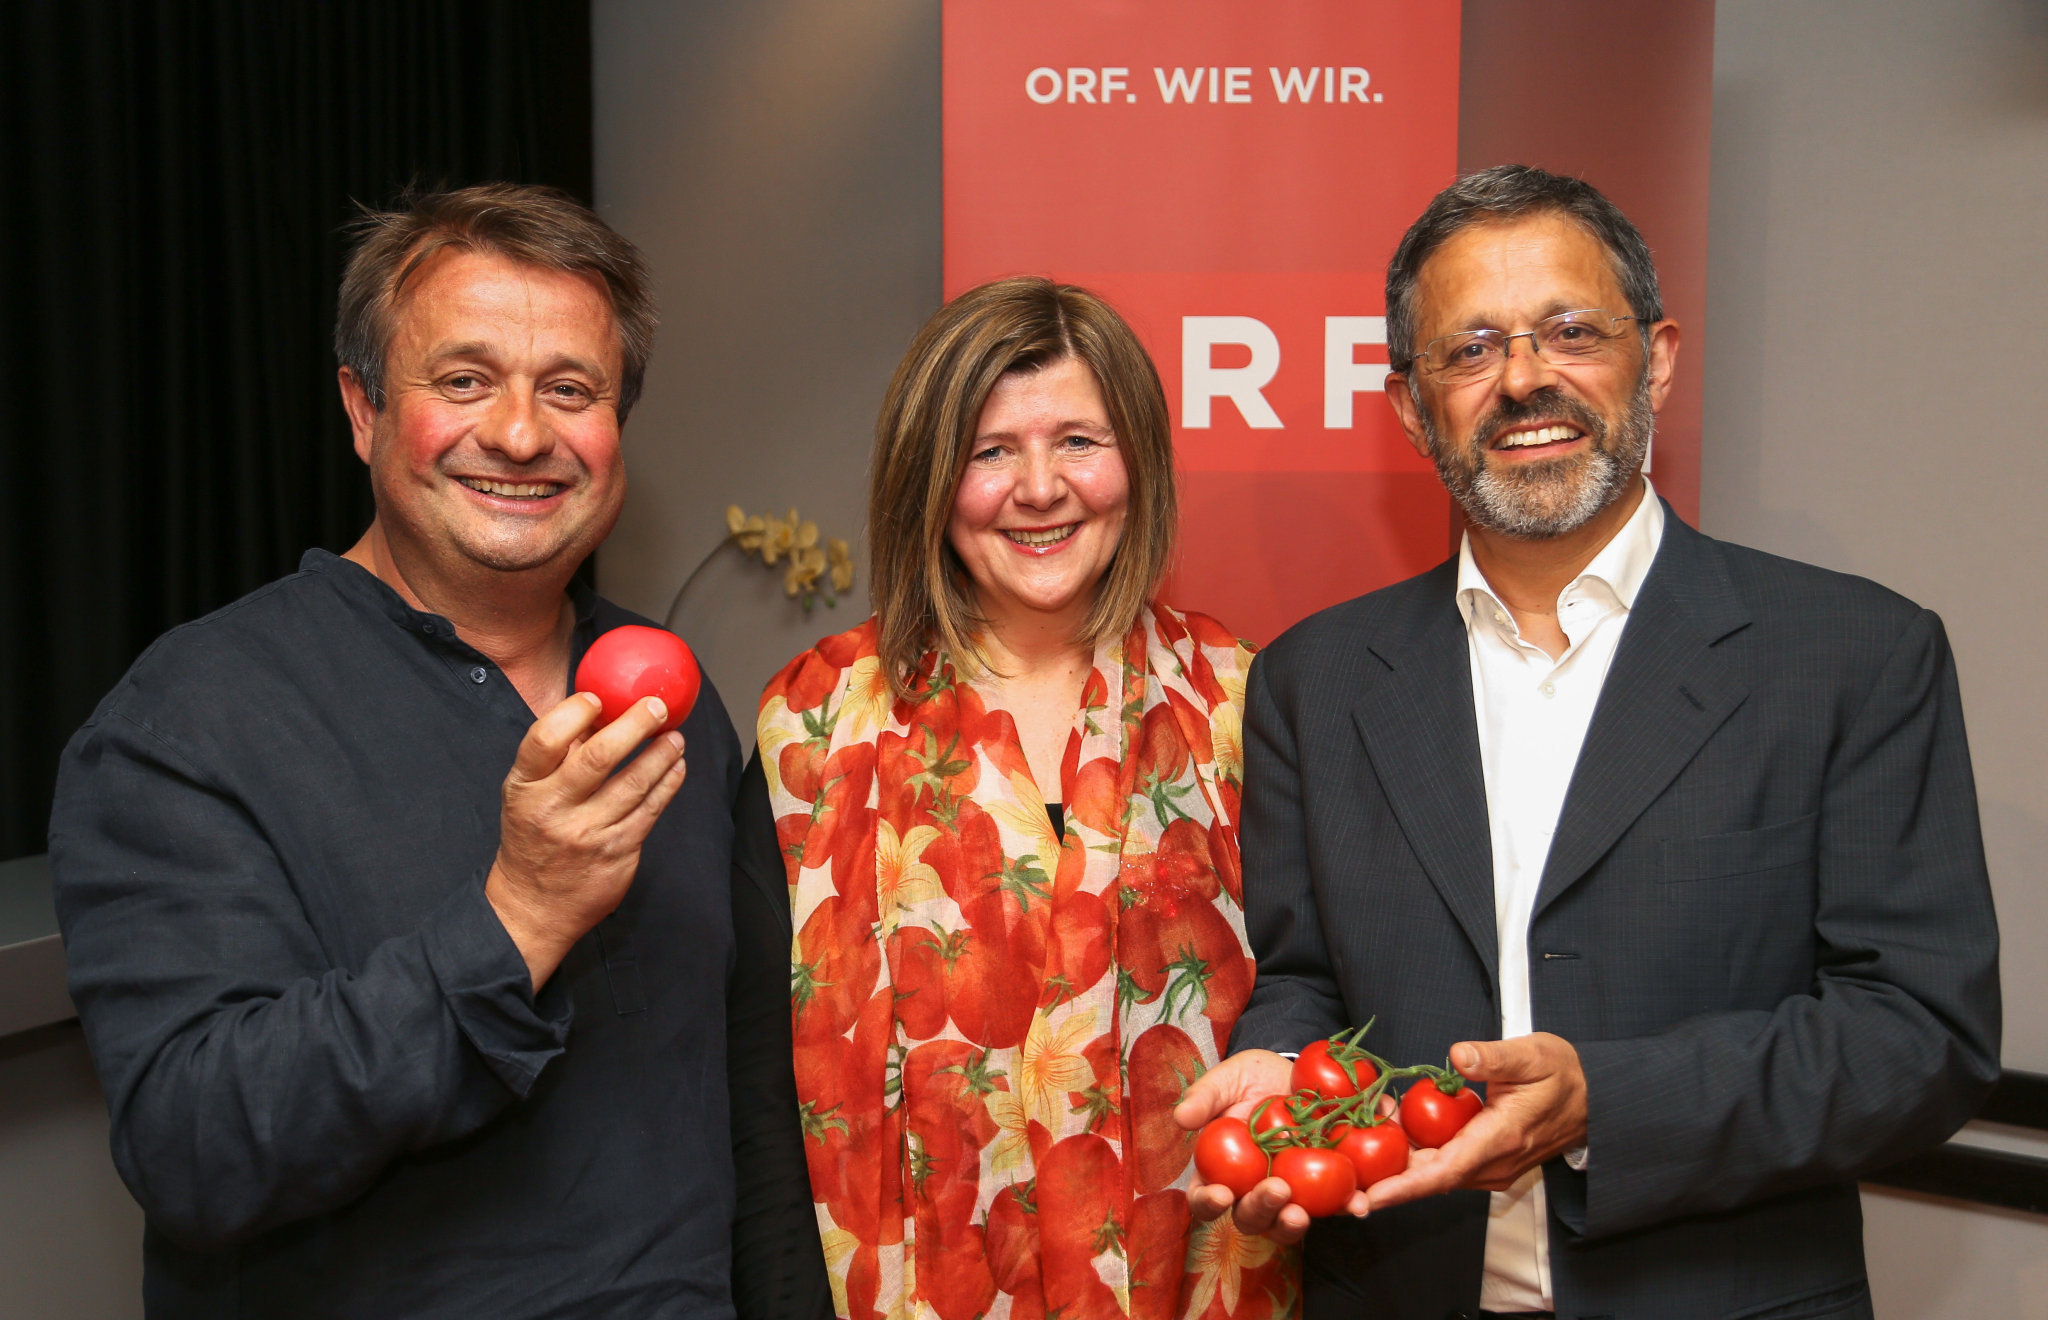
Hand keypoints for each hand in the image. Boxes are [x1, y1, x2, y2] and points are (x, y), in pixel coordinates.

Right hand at [486, 690, 687, 988]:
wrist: (533, 907)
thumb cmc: (533, 837)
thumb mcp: (528, 794)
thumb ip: (558, 756)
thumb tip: (600, 708)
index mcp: (524, 786)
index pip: (544, 740)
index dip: (573, 713)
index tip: (598, 697)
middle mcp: (553, 809)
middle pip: (597, 758)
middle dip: (634, 725)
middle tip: (657, 707)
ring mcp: (586, 833)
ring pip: (633, 783)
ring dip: (661, 754)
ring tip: (675, 737)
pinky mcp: (616, 852)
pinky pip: (650, 810)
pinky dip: (668, 784)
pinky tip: (676, 767)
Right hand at [1173, 1049, 1369, 1242]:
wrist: (1299, 1072)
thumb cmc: (1253, 1078)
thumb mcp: (1227, 1079)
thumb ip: (1205, 1096)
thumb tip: (1181, 1118)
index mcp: (1220, 1170)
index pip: (1203, 1197)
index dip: (1208, 1203)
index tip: (1221, 1193)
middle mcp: (1252, 1190)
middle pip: (1249, 1218)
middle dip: (1260, 1210)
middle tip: (1276, 1190)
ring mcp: (1290, 1194)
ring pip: (1286, 1224)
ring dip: (1293, 1224)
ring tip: (1302, 1213)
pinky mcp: (1325, 1189)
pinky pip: (1335, 1207)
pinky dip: (1346, 1207)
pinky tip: (1356, 1202)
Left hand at [1366, 1033, 1586, 1210]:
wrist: (1595, 1097)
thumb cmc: (1564, 1074)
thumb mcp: (1533, 1054)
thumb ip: (1495, 1057)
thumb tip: (1459, 1055)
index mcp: (1501, 1139)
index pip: (1446, 1171)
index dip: (1405, 1186)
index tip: (1371, 1198)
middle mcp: (1494, 1163)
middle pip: (1431, 1179)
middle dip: (1385, 1181)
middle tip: (1341, 1174)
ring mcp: (1491, 1166)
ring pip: (1436, 1172)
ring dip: (1397, 1163)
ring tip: (1356, 1140)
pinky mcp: (1487, 1161)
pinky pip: (1445, 1163)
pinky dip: (1415, 1153)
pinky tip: (1389, 1130)